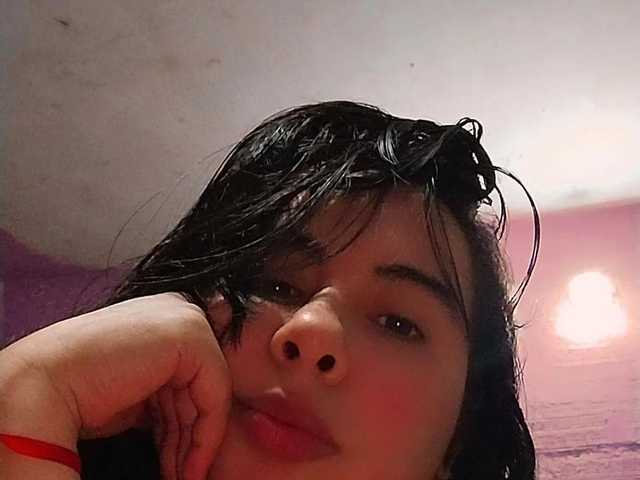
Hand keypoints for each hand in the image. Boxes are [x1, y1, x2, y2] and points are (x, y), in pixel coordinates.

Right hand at [0, 292, 231, 479]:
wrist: (46, 384)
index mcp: (161, 323)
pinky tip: (190, 467)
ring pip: (209, 394)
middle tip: (181, 476)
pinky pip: (215, 393)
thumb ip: (166, 399)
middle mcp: (175, 313)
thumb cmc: (81, 395)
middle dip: (190, 438)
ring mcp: (184, 319)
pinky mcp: (189, 333)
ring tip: (181, 477)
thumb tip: (190, 430)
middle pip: (198, 388)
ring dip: (195, 444)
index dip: (186, 428)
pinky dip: (206, 435)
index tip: (182, 467)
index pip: (189, 380)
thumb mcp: (139, 397)